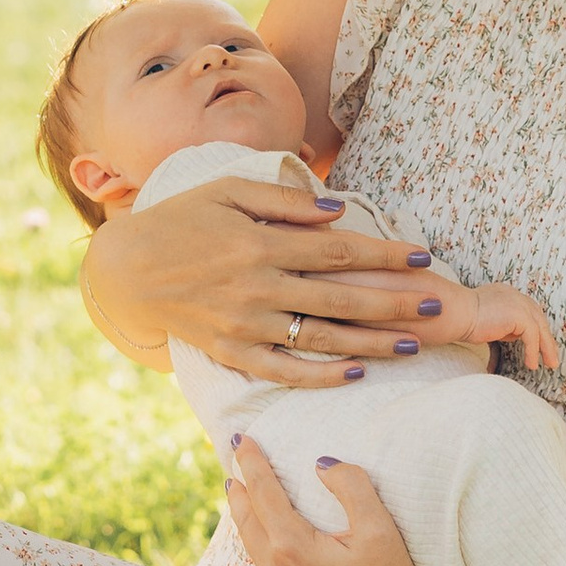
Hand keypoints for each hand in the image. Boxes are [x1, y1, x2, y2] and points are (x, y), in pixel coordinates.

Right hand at [83, 178, 459, 384]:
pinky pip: (285, 370)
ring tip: (415, 346)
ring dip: (372, 344)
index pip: (337, 251)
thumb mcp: (227, 190)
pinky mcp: (231, 352)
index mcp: (258, 242)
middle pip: (340, 299)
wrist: (128, 269)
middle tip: (436, 307)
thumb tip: (337, 212)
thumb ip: (284, 200)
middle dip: (393, 304)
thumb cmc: (183, 219)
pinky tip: (358, 371)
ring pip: (321, 339)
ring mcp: (244, 325)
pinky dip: (323, 375)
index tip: (423, 257)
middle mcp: (255, 287)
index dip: (384, 254)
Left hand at [224, 437, 540, 565]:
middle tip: (235, 464)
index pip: (263, 492)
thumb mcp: (380, 530)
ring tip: (243, 497)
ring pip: (252, 548)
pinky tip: (267, 544)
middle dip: (240, 489)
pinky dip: (260, 549)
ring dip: (247, 519)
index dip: (252, 462)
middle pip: (247, 520)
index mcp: (292, 549)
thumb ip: (350, 486)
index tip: (241, 438)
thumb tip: (321, 463)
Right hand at [461, 282, 561, 374]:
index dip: (536, 328)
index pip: (528, 310)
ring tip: (549, 364)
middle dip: (547, 339)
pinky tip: (531, 364)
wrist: (455, 313)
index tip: (540, 344)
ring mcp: (517, 302)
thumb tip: (513, 335)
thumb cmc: (462, 319)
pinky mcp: (519, 314)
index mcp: (505, 293)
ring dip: (545, 348)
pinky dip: (533, 351)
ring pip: (539, 327)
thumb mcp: (487, 321)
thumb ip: (502, 324)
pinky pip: (532, 336)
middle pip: (538, 317)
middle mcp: (514, 295)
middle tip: (552, 357)